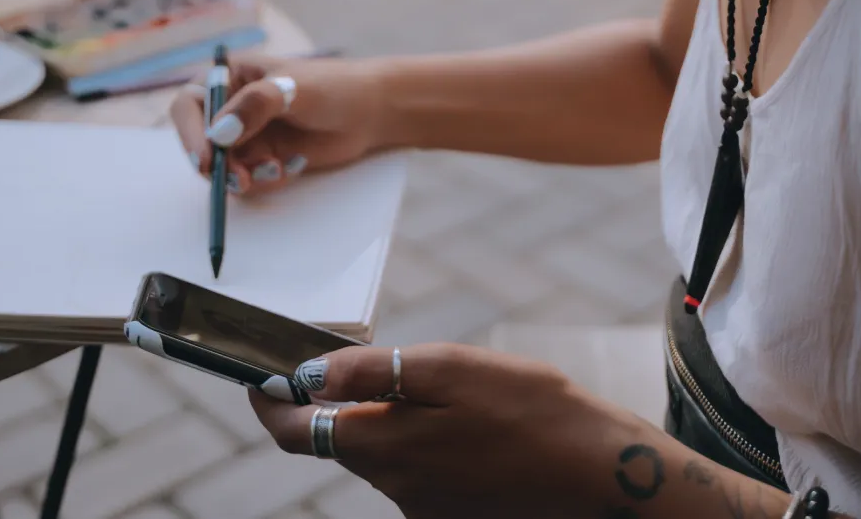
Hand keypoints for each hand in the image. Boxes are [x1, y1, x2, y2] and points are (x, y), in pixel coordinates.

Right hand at [170, 54, 389, 195]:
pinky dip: (264, 180)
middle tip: (242, 178)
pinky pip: (248, 179)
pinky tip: (291, 168)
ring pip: (224, 166)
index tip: (205, 159)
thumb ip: (255, 105)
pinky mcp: (265, 158)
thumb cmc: (333, 87)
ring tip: (276, 172)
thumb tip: (218, 134)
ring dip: (243, 176)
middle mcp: (234, 107)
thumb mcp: (293, 88)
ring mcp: (249, 135)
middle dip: (219, 165)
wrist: (371, 112)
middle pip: (201, 141)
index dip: (189, 132)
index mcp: (233, 77)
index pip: (190, 103)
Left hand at [248, 343, 626, 518]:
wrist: (601, 474)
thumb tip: (309, 373)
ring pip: (387, 454)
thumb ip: (372, 374)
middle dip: (344, 401)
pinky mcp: (456, 517)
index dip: (268, 403)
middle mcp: (396, 490)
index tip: (258, 375)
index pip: (294, 433)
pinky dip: (431, 441)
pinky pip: (424, 472)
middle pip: (343, 440)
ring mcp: (426, 511)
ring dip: (397, 419)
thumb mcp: (447, 369)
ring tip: (456, 388)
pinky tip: (478, 423)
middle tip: (371, 357)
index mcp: (384, 447)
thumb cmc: (530, 408)